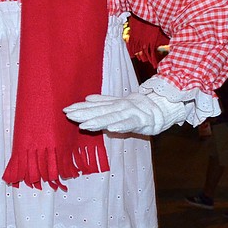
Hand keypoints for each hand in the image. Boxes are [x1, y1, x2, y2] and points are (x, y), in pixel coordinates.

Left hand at [63, 91, 186, 135]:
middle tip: (69, 115)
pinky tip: (111, 129)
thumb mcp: (119, 104)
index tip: (66, 110)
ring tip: (85, 125)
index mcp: (113, 105)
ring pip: (111, 118)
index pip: (94, 107)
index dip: (80, 108)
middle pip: (99, 111)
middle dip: (84, 114)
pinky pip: (129, 124)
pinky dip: (120, 126)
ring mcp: (129, 114)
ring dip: (98, 121)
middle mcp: (119, 108)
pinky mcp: (140, 121)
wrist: (162, 108)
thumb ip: (104, 101)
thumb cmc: (139, 108)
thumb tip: (87, 98)